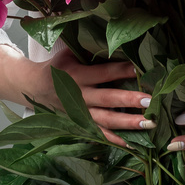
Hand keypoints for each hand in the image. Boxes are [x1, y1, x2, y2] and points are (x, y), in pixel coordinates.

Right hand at [31, 44, 153, 148]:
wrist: (35, 88)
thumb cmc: (58, 66)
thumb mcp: (70, 53)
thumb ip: (90, 49)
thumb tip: (116, 40)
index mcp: (79, 75)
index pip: (105, 72)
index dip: (123, 70)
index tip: (141, 70)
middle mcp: (80, 96)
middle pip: (108, 99)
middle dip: (129, 100)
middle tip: (149, 100)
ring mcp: (81, 114)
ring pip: (106, 121)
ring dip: (128, 123)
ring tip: (148, 124)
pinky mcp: (81, 125)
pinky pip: (99, 135)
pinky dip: (115, 141)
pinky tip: (133, 145)